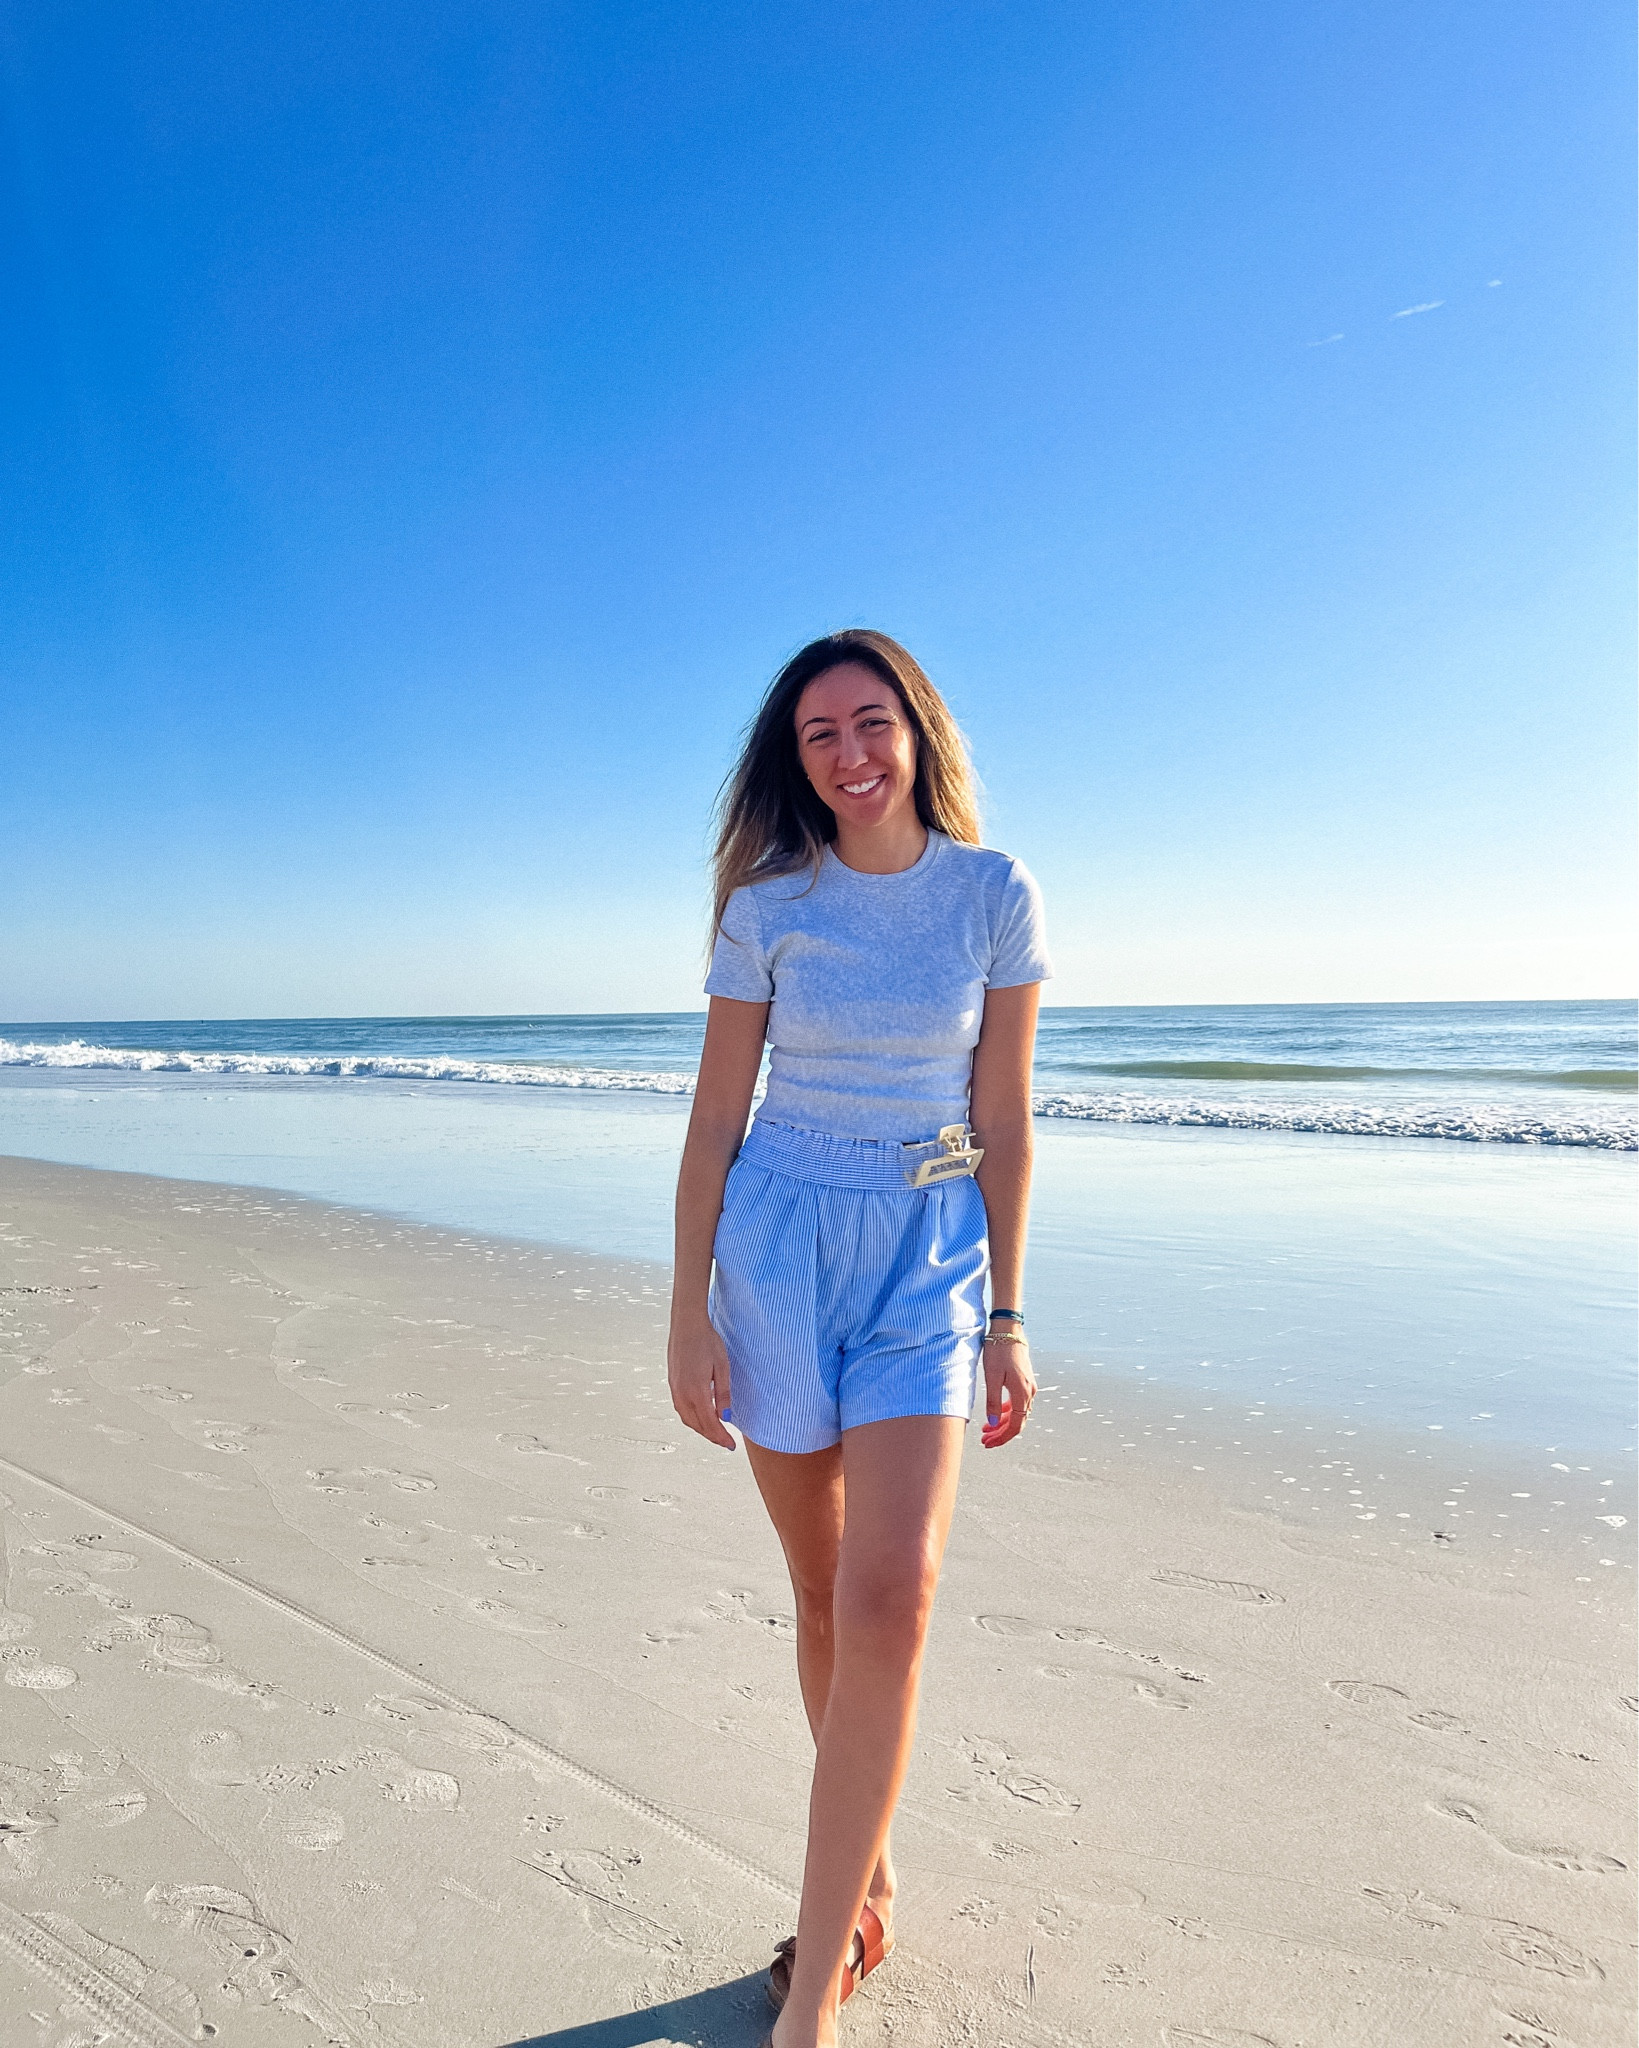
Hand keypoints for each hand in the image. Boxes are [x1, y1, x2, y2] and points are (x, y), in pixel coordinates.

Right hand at [667, 1316, 736, 1449]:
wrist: (687, 1324)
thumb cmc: (707, 1341)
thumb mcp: (722, 1367)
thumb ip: (723, 1394)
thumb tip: (726, 1417)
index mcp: (696, 1391)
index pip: (710, 1424)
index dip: (721, 1437)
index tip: (731, 1446)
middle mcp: (682, 1393)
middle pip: (697, 1425)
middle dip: (712, 1436)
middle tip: (725, 1442)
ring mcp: (675, 1389)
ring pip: (687, 1419)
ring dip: (701, 1428)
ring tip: (715, 1431)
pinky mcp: (672, 1383)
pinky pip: (681, 1408)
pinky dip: (692, 1418)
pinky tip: (701, 1415)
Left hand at [980, 1333, 1033, 1448]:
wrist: (1008, 1330)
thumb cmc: (998, 1351)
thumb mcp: (992, 1377)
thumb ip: (992, 1402)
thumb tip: (992, 1424)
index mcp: (1022, 1393)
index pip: (1015, 1425)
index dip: (1002, 1437)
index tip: (988, 1443)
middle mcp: (1029, 1392)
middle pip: (1017, 1422)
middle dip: (1001, 1434)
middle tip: (985, 1440)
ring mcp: (1028, 1386)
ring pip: (1017, 1413)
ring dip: (1002, 1423)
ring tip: (986, 1430)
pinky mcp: (1024, 1380)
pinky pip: (1017, 1403)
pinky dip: (1006, 1412)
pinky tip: (995, 1415)